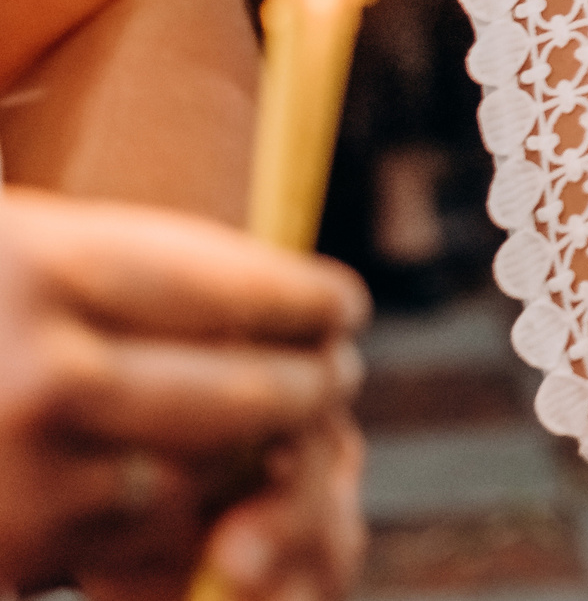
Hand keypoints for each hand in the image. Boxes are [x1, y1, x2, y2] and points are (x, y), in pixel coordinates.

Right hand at [0, 190, 369, 591]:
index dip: (308, 301)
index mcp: (43, 265)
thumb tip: (257, 299)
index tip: (340, 306)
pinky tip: (166, 496)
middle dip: (306, 386)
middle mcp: (48, 373)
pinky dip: (164, 521)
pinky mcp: (9, 556)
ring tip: (272, 438)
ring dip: (248, 464)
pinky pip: (130, 538)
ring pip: (201, 476)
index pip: (241, 287)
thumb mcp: (7, 244)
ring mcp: (27, 479)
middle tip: (329, 375)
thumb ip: (99, 267)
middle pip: (251, 391)